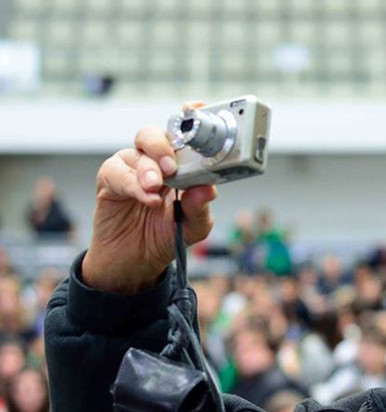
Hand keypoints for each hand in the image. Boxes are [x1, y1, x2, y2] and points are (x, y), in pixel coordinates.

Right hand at [83, 105, 215, 293]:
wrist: (136, 262)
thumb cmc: (165, 236)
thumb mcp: (194, 227)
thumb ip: (200, 208)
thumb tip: (208, 189)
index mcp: (179, 165)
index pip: (182, 135)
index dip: (188, 118)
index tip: (195, 109)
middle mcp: (154, 161)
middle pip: (155, 135)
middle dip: (164, 146)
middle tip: (172, 166)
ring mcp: (131, 169)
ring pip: (138, 152)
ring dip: (149, 168)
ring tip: (157, 187)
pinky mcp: (110, 181)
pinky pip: (117, 172)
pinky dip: (133, 184)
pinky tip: (147, 198)